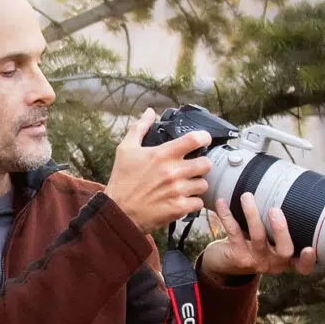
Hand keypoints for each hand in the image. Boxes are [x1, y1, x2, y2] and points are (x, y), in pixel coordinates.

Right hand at [104, 108, 214, 234]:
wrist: (118, 212)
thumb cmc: (122, 180)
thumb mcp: (126, 149)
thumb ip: (140, 128)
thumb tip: (150, 112)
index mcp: (163, 154)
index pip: (194, 139)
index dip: (204, 137)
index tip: (204, 140)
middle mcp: (173, 172)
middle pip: (206, 163)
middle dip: (202, 165)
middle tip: (195, 167)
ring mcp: (177, 191)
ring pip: (204, 184)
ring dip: (197, 184)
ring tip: (187, 186)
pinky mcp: (179, 208)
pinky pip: (198, 203)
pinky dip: (193, 202)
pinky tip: (184, 200)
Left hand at [200, 193, 318, 279]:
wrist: (225, 263)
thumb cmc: (254, 245)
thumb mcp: (271, 242)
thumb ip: (281, 228)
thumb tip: (292, 190)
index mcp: (286, 260)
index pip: (302, 267)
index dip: (308, 261)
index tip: (310, 249)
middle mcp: (274, 263)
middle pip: (284, 251)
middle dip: (281, 230)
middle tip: (274, 209)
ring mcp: (255, 261)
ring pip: (257, 237)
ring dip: (252, 214)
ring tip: (247, 196)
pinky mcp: (237, 256)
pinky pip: (234, 232)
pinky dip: (227, 214)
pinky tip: (222, 201)